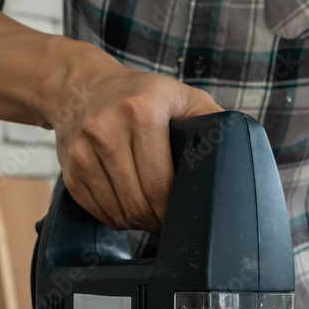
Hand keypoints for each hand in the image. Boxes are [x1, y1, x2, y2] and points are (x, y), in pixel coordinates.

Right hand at [48, 58, 222, 231]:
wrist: (82, 86)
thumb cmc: (139, 94)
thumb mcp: (180, 95)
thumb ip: (211, 120)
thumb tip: (238, 149)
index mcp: (141, 112)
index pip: (160, 183)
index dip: (174, 210)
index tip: (184, 216)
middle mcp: (107, 130)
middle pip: (137, 202)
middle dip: (157, 221)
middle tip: (168, 222)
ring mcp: (84, 150)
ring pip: (117, 211)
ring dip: (137, 222)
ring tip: (149, 215)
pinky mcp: (69, 168)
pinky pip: (96, 210)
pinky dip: (114, 217)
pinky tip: (126, 207)